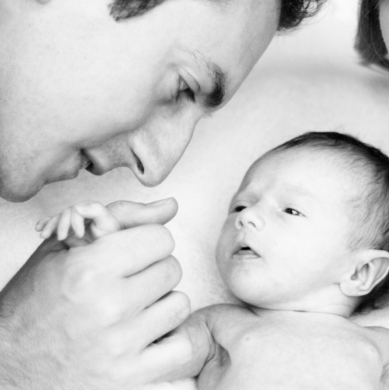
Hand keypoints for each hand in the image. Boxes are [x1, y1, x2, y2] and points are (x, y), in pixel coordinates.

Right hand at [0, 198, 193, 389]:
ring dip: (162, 304)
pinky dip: (170, 340)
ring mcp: (121, 347)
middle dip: (152, 271)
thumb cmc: (33, 305)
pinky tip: (148, 335)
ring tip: (135, 310)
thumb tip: (171, 206)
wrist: (9, 368)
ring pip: (180, 304)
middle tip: (127, 283)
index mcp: (89, 270)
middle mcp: (108, 308)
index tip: (131, 254)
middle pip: (172, 269)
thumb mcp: (62, 248)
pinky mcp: (130, 378)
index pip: (160, 238)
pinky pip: (182, 346)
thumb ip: (120, 218)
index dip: (145, 243)